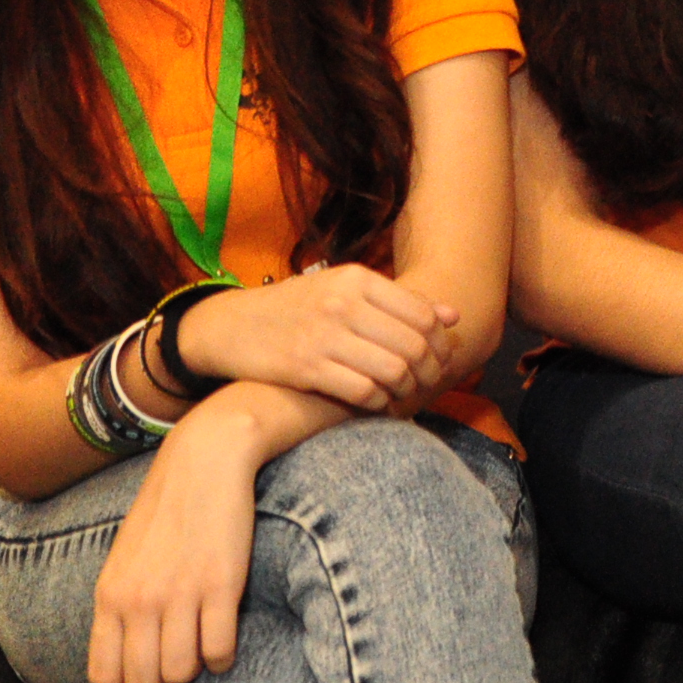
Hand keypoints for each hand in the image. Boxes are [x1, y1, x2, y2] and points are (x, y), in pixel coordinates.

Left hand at [86, 404, 266, 682]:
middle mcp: (140, 600)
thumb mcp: (125, 560)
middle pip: (143, 682)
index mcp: (110, 595)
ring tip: (202, 653)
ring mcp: (180, 594)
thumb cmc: (166, 513)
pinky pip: (220, 651)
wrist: (205, 463)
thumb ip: (121, 607)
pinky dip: (224, 658)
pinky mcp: (221, 585)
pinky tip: (225, 641)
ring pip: (182, 672)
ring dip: (195, 672)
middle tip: (177, 676)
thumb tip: (127, 660)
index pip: (103, 675)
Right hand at [176, 264, 457, 413]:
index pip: (423, 314)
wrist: (230, 326)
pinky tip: (377, 403)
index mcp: (356, 278)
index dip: (441, 343)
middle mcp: (342, 303)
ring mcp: (323, 336)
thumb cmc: (296, 308)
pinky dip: (379, 403)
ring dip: (406, 390)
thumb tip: (453, 315)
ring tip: (403, 394)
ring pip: (394, 371)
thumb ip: (397, 301)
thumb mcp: (343, 290)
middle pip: (414, 345)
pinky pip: (363, 392)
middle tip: (428, 384)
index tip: (440, 359)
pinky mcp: (305, 368)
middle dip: (430, 371)